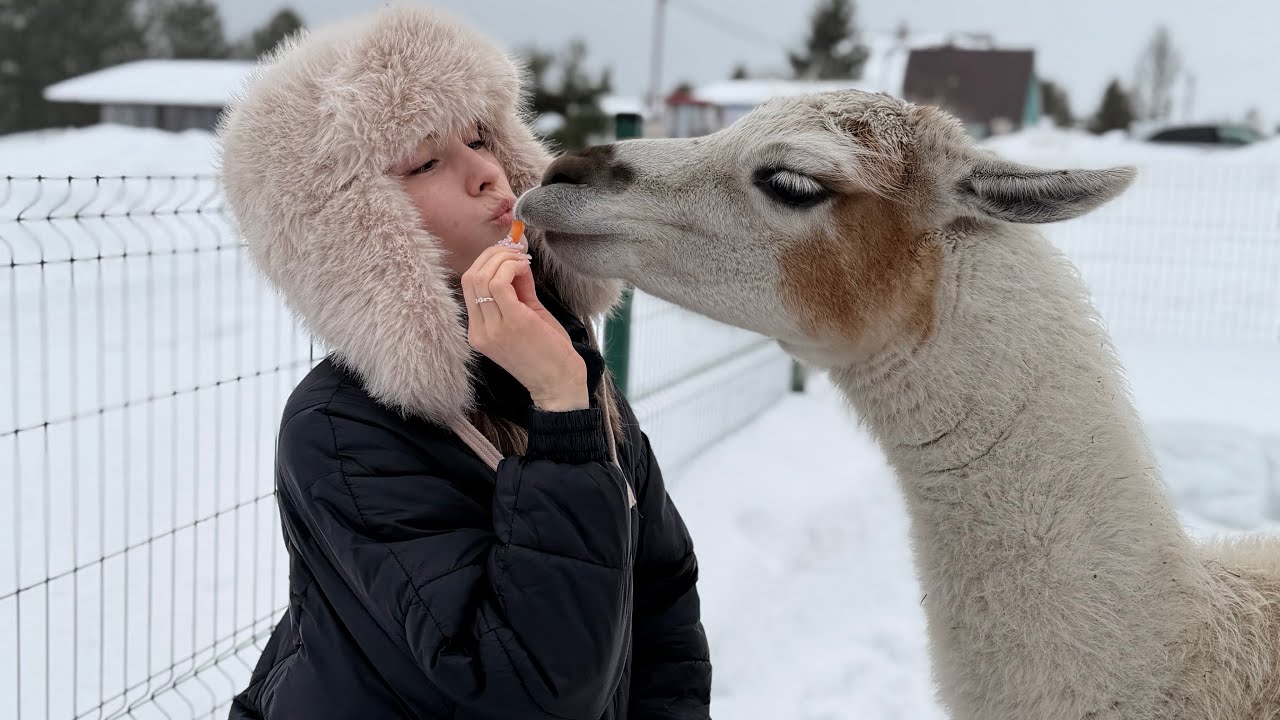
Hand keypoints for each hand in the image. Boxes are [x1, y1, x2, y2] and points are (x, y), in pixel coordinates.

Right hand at [461, 246, 588, 410]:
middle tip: (515, 251)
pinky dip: (512, 268)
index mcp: (478, 332)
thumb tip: (515, 261)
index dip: (486, 262)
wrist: (560, 384)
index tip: (508, 253)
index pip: (468, 285)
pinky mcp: (512, 323)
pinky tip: (525, 268)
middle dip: (492, 255)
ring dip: (503, 259)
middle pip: (470, 277)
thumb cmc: (546, 353)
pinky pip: (499, 283)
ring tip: (522, 261)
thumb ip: (517, 291)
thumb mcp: (526, 318)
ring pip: (482, 277)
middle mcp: (480, 331)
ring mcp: (493, 328)